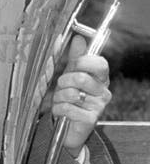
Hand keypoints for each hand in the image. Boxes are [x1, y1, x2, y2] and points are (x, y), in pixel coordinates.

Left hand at [52, 34, 111, 156]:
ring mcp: (98, 106)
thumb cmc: (71, 97)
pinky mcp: (90, 119)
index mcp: (101, 78)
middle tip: (62, 86)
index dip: (83, 62)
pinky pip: (67, 108)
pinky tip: (61, 112)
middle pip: (81, 78)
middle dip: (64, 81)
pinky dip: (58, 109)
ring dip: (59, 97)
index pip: (100, 64)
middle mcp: (104, 92)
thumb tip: (79, 38)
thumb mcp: (71, 74)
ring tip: (61, 100)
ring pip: (71, 94)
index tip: (73, 65)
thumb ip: (76, 57)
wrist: (68, 125)